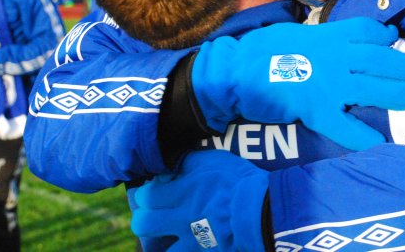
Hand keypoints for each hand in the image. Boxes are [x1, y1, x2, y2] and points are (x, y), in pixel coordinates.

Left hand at [132, 150, 266, 251]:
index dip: (144, 195)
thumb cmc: (239, 181)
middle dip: (143, 218)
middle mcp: (181, 219)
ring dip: (159, 242)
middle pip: (143, 224)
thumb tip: (171, 164)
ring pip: (159, 249)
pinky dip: (181, 250)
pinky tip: (186, 247)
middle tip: (153, 215)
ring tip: (166, 237)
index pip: (146, 197)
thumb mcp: (214, 160)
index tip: (150, 192)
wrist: (261, 210)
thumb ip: (189, 162)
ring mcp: (192, 240)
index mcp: (183, 193)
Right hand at [193, 17, 404, 150]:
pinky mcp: (317, 111)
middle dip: (403, 65)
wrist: (235, 71)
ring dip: (396, 94)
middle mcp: (334, 57)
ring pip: (372, 89)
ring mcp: (328, 85)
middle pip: (379, 59)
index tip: (393, 39)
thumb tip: (335, 36)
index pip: (367, 31)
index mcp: (328, 35)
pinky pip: (345, 127)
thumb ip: (320, 36)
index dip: (385, 35)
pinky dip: (363, 137)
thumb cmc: (261, 49)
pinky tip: (378, 142)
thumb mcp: (295, 32)